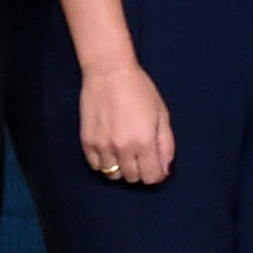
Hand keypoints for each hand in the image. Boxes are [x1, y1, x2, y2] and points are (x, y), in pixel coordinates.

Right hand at [80, 63, 175, 185]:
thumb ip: (166, 144)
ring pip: (113, 176)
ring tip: (126, 151)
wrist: (109, 73)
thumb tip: (166, 169)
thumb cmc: (139, 90)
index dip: (157, 173)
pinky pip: (96, 166)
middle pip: (133, 178)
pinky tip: (111, 149)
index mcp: (144, 141)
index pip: (151, 177)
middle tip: (142, 154)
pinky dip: (105, 163)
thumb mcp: (162, 114)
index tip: (156, 164)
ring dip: (122, 168)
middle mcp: (122, 148)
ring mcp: (102, 146)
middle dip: (141, 170)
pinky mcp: (86, 142)